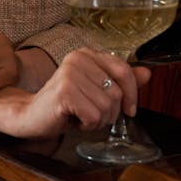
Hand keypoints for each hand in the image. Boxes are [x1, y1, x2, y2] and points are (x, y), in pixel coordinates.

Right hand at [9, 48, 151, 139]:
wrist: (32, 116)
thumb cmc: (65, 104)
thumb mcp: (95, 91)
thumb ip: (120, 81)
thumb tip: (148, 73)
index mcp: (87, 54)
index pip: (124, 70)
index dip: (132, 94)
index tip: (130, 109)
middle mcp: (78, 58)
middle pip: (117, 93)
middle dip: (110, 113)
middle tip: (91, 114)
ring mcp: (70, 73)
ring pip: (107, 107)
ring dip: (97, 120)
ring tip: (81, 116)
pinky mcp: (65, 91)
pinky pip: (94, 116)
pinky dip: (87, 125)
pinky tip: (73, 120)